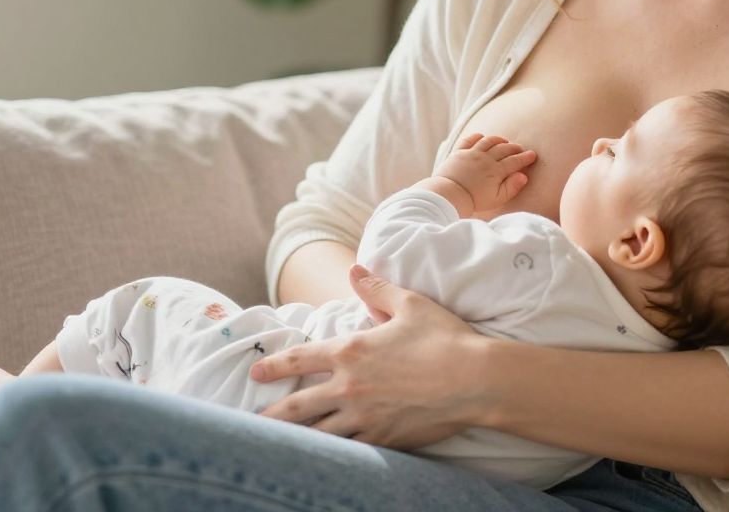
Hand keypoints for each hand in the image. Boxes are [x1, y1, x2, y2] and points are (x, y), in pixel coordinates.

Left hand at [250, 265, 490, 448]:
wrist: (475, 380)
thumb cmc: (444, 338)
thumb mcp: (410, 304)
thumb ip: (377, 289)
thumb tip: (356, 270)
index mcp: (351, 352)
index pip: (299, 359)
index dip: (274, 365)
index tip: (256, 371)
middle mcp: (350, 387)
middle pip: (297, 406)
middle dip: (272, 413)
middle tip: (252, 421)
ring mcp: (365, 418)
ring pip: (318, 435)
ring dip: (296, 438)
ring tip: (277, 445)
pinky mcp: (384, 440)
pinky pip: (349, 450)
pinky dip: (332, 453)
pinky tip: (323, 458)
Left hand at [435, 133, 535, 214]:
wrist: (450, 195)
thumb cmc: (474, 200)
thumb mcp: (497, 199)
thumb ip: (512, 187)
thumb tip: (523, 176)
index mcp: (496, 170)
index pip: (515, 161)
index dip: (525, 158)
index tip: (532, 155)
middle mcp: (486, 158)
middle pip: (503, 149)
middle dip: (514, 148)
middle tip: (520, 148)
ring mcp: (472, 153)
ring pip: (488, 141)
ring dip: (498, 140)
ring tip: (504, 141)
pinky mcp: (459, 152)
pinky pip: (469, 140)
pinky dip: (477, 137)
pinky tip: (482, 137)